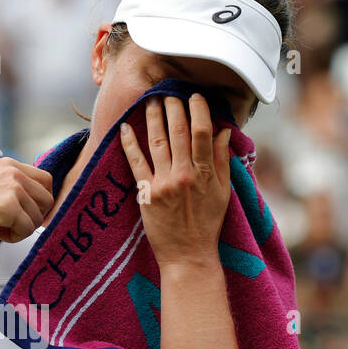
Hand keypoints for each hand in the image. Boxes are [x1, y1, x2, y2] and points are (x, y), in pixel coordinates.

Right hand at [0, 155, 54, 245]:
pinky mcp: (8, 207)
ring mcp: (12, 188)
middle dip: (32, 218)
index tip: (23, 214)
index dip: (39, 202)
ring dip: (19, 230)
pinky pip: (27, 231)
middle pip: (47, 201)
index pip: (46, 182)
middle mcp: (14, 172)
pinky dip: (12, 238)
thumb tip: (38, 206)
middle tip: (9, 224)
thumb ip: (13, 189)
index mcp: (10, 165)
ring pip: (38, 219)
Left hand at [119, 93, 232, 269]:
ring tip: (150, 101)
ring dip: (152, 118)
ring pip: (157, 142)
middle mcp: (184, 175)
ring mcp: (163, 183)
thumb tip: (222, 131)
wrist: (188, 256)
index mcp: (204, 173)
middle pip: (178, 132)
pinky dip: (129, 144)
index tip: (194, 97)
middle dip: (173, 108)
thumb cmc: (207, 225)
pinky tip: (125, 128)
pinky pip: (136, 163)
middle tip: (169, 92)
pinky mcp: (146, 194)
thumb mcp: (223, 193)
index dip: (198, 111)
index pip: (201, 133)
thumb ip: (220, 160)